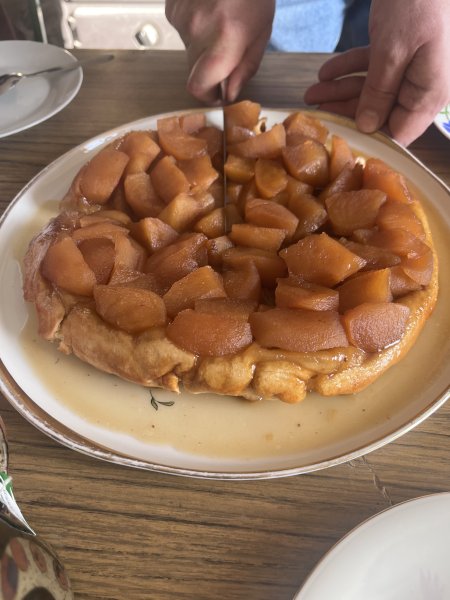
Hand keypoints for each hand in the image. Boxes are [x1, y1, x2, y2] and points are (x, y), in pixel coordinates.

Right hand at [166, 0, 274, 103]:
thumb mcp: (261, 32)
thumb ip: (245, 67)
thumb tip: (229, 93)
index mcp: (224, 41)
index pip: (198, 86)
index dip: (207, 95)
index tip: (217, 93)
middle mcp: (198, 31)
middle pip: (194, 70)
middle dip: (209, 69)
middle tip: (226, 52)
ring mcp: (181, 17)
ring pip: (188, 49)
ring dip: (203, 45)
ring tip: (220, 21)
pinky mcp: (172, 6)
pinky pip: (181, 29)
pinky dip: (194, 26)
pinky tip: (208, 9)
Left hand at [304, 0, 449, 145]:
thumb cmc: (418, 3)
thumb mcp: (393, 52)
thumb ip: (379, 93)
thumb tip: (367, 127)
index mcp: (429, 94)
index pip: (399, 133)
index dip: (370, 139)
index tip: (339, 138)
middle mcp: (422, 86)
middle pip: (380, 112)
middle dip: (345, 111)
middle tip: (315, 113)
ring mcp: (412, 68)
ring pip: (373, 90)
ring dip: (340, 90)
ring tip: (310, 92)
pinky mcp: (400, 52)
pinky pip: (374, 69)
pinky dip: (349, 69)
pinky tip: (325, 72)